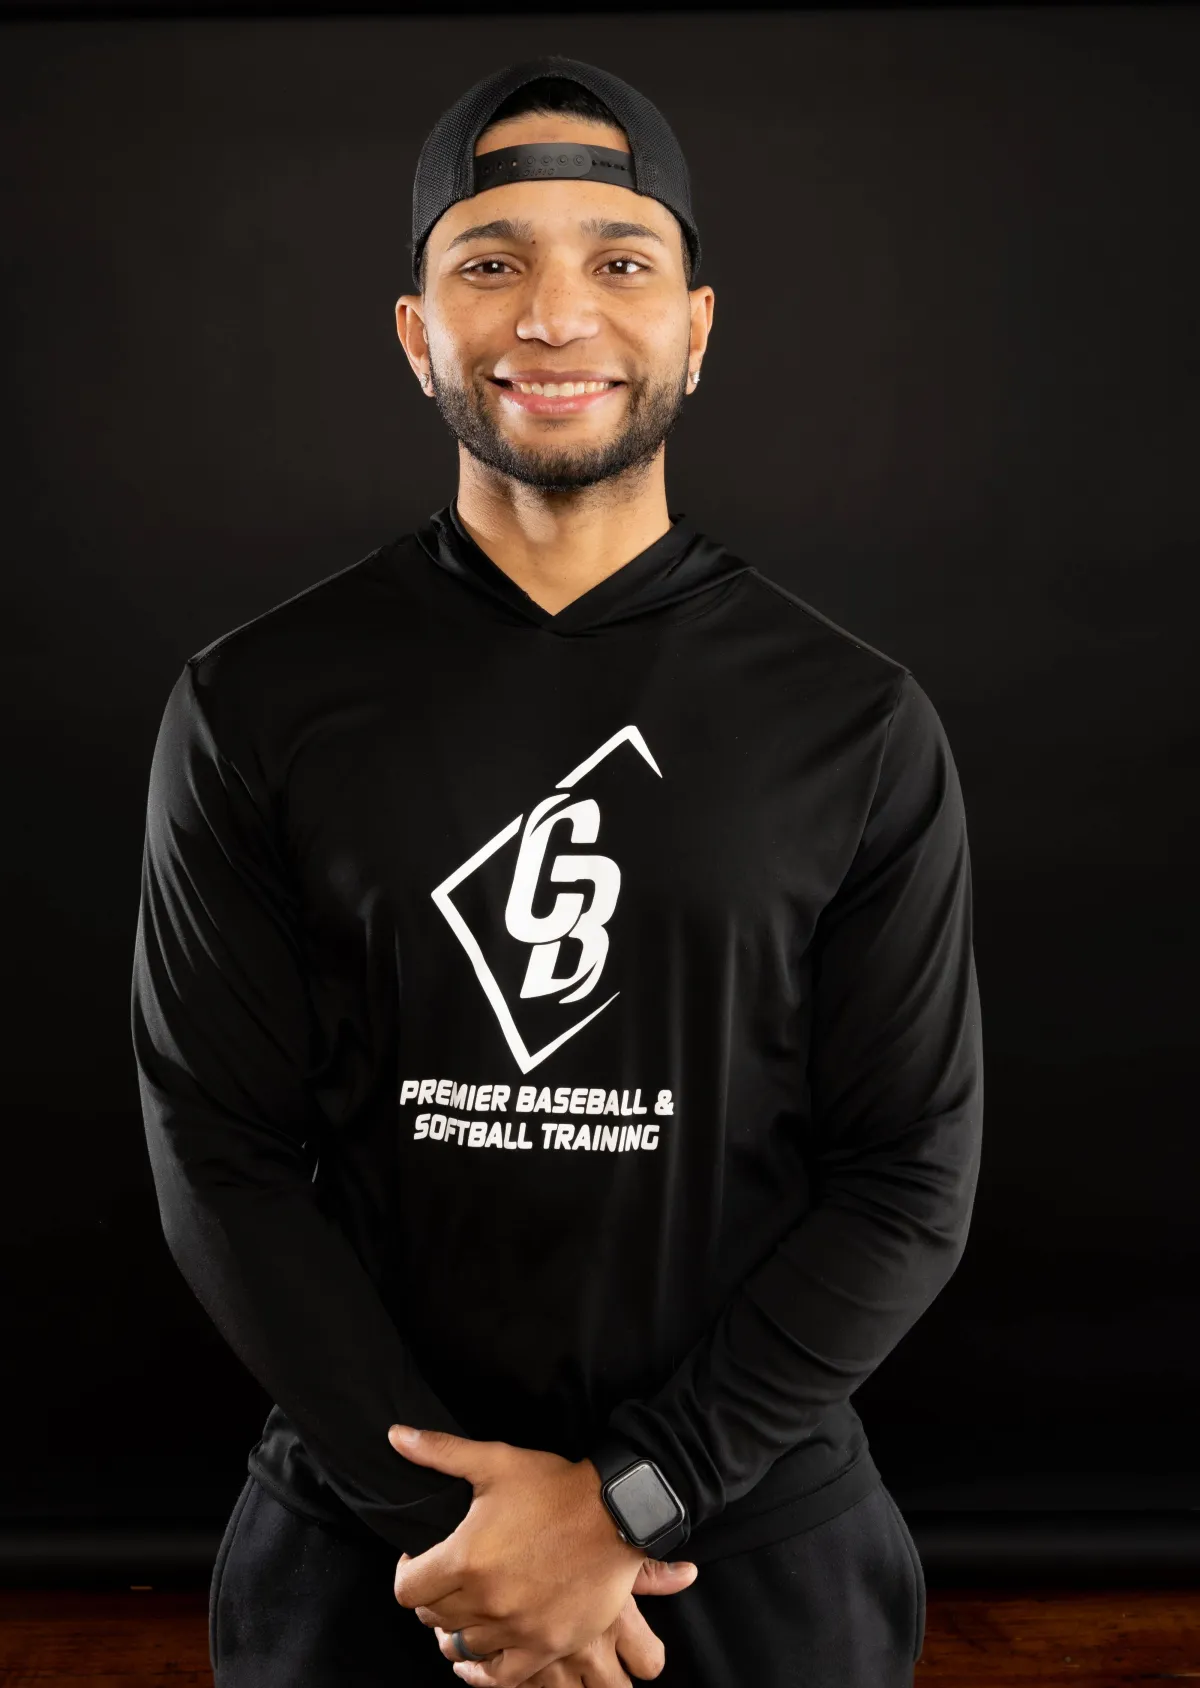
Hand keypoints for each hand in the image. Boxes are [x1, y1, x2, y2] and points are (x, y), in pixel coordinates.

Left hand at [388, 1424, 696, 1686]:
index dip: (406, 1573)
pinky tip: (479, 1657)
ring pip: (462, 1647)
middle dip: (433, 1598)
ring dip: (457, 1628)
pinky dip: (483, 1671)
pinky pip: (500, 1676)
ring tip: (466, 1609)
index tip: (418, 1561)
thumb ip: (440, 1451)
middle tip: (446, 1580)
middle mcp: (486, 1601)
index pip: (407, 1590)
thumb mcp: (495, 1461)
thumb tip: (395, 1436)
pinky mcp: (546, 1645)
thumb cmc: (553, 1485)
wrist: (615, 1512)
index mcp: (465, 1559)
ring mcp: (516, 1628)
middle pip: (433, 1618)